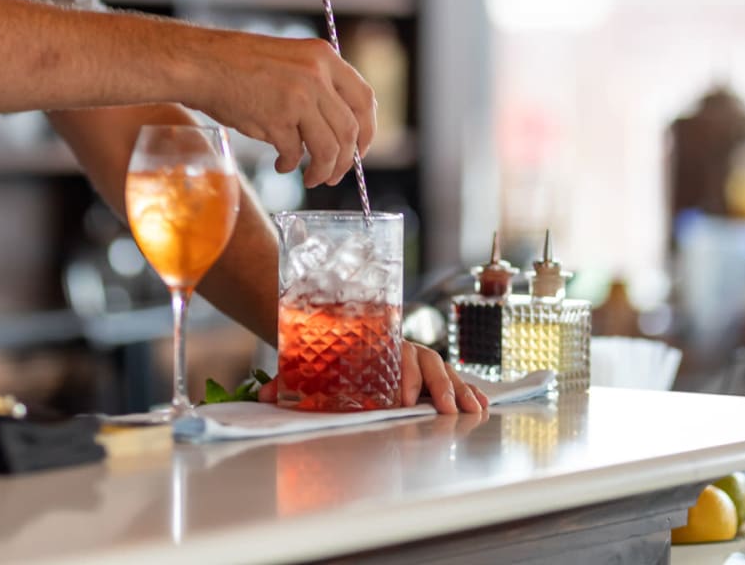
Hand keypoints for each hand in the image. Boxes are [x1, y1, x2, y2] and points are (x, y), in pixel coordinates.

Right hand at [191, 32, 376, 187]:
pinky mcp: (276, 118)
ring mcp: (299, 97)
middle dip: (346, 160)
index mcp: (324, 57)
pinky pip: (295, 153)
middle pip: (350, 130)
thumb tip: (339, 128)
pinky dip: (290, 165)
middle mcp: (317, 75)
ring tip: (311, 177)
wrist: (202, 64)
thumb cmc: (240, 64)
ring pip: (328, 148)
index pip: (364, 99)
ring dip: (322, 170)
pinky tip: (280, 164)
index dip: (368, 130)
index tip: (360, 149)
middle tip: (334, 174)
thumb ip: (318, 85)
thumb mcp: (291, 60)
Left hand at [255, 342, 488, 414]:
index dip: (401, 378)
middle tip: (441, 409)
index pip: (393, 359)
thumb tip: (263, 399)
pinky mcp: (429, 375)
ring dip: (458, 389)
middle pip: (424, 363)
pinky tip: (481, 404)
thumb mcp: (311, 369)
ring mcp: (417, 362)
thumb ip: (291, 383)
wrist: (338, 335)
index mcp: (375, 348)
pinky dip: (468, 389)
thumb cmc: (329, 357)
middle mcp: (400, 352)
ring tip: (472, 409)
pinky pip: (452, 379)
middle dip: (436, 387)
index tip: (403, 398)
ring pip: (443, 370)